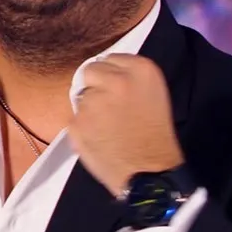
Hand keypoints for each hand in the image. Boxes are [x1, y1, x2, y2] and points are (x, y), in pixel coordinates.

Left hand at [67, 54, 183, 196]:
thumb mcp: (154, 94)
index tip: (118, 90)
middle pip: (90, 71)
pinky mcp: (76, 122)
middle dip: (95, 86)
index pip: (110, 58)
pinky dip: (82, 128)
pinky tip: (99, 139)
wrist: (149, 173)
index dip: (111, 75)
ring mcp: (92, 100)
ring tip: (108, 128)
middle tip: (109, 107)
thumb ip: (130, 78)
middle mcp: (115, 80)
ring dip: (89, 109)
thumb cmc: (156, 136)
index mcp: (141, 70)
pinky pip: (74, 119)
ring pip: (81, 97)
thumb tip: (105, 73)